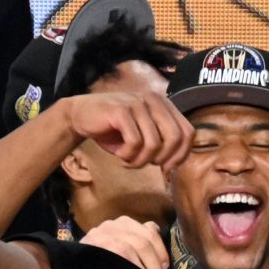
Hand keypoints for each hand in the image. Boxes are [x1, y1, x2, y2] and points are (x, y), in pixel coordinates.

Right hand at [60, 90, 191, 169]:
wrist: (80, 115)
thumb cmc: (114, 129)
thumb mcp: (143, 135)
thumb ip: (161, 142)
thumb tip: (176, 162)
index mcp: (165, 106)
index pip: (188, 132)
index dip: (181, 154)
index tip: (167, 167)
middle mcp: (155, 100)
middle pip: (175, 137)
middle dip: (163, 158)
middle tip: (147, 165)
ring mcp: (138, 103)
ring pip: (154, 143)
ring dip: (141, 160)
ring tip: (128, 161)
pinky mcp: (121, 110)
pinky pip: (135, 141)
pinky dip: (128, 155)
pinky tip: (120, 155)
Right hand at [79, 217, 168, 268]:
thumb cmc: (97, 263)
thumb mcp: (118, 248)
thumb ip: (136, 243)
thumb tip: (161, 253)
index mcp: (122, 223)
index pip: (150, 230)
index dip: (161, 249)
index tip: (165, 266)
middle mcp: (113, 224)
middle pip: (146, 238)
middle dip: (156, 261)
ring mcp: (105, 231)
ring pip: (138, 245)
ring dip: (149, 266)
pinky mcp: (99, 241)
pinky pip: (125, 251)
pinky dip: (136, 266)